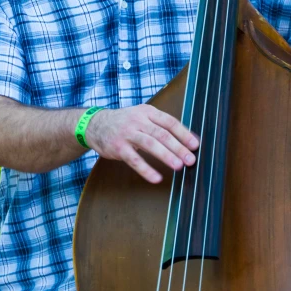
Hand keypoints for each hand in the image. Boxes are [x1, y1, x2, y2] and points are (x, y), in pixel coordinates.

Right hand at [85, 104, 199, 183]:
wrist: (95, 124)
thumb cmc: (125, 122)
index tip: (195, 145)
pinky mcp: (118, 148)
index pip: (169, 122)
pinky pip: (134, 160)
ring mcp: (127, 134)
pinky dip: (146, 169)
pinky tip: (156, 178)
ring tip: (178, 166)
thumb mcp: (142, 116)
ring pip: (150, 144)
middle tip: (191, 159)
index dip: (183, 133)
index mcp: (148, 112)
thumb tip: (187, 138)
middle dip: (178, 147)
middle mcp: (138, 121)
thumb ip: (161, 125)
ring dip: (166, 156)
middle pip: (161, 134)